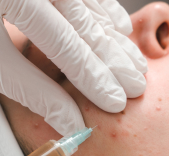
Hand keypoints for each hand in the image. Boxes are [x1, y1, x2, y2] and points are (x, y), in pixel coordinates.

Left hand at [0, 0, 146, 135]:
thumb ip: (32, 89)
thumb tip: (68, 120)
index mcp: (19, 2)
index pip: (69, 50)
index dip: (96, 79)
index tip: (116, 101)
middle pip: (90, 29)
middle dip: (117, 62)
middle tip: (138, 86)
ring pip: (95, 10)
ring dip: (118, 40)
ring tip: (136, 63)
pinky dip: (107, 11)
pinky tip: (120, 27)